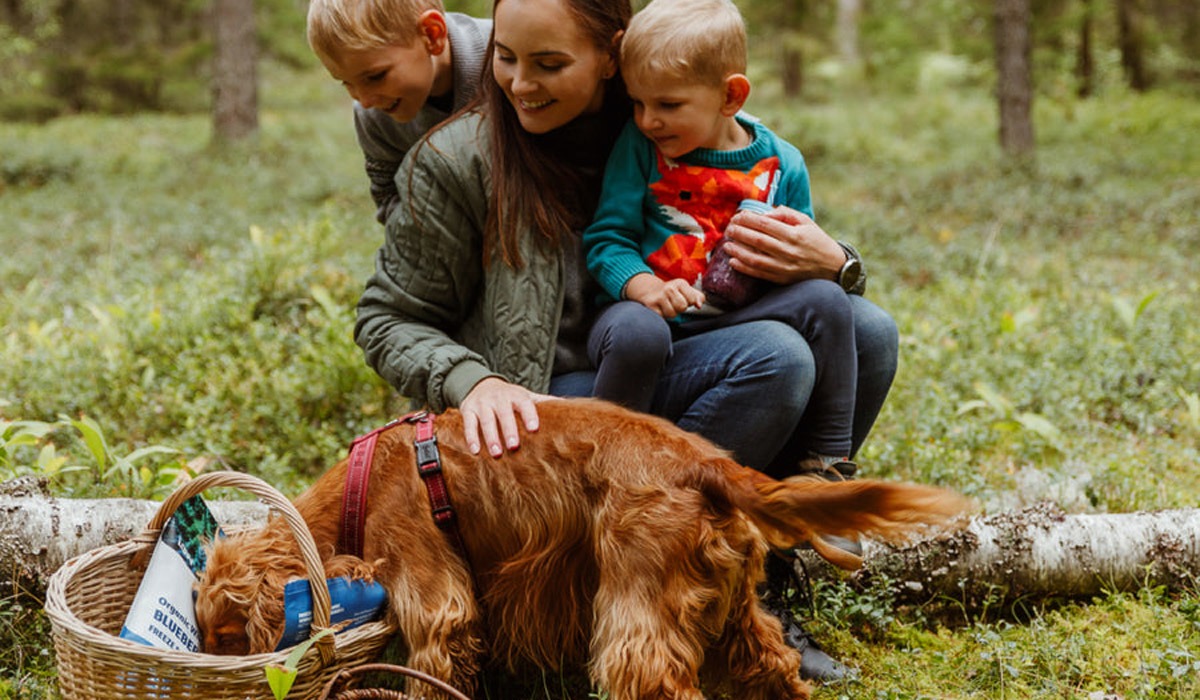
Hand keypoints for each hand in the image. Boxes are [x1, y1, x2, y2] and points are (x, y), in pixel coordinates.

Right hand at [460, 377, 545, 456]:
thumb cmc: (509, 397)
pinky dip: (471, 437)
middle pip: (504, 413)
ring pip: (486, 420)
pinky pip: (468, 424)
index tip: (534, 428)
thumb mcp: (526, 396)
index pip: (524, 403)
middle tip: (514, 446)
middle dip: (509, 429)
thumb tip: (570, 408)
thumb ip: (544, 402)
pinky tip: (475, 451)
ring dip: (490, 437)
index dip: (529, 415)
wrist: (481, 384)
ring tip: (496, 453)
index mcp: (516, 395)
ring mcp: (482, 404)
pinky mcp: (468, 409)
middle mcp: (499, 398)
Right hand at [624, 273, 704, 318]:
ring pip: (672, 314)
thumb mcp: (685, 290)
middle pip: (682, 307)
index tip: (683, 299)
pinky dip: (661, 315)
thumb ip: (697, 297)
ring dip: (670, 313)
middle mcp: (669, 288)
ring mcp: (659, 296)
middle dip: (679, 309)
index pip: (692, 300)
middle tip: (673, 303)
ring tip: (666, 306)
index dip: (689, 303)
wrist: (649, 290)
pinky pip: (662, 317)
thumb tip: (699, 305)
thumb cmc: (670, 292)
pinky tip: (659, 308)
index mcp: (680, 283)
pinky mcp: (651, 305)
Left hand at [721, 206, 845, 284]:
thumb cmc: (818, 241)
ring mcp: (784, 267)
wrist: (833, 268)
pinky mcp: (781, 279)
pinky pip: (759, 274)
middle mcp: (788, 251)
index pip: (765, 224)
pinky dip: (744, 268)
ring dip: (738, 251)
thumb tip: (765, 212)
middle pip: (757, 240)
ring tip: (726, 244)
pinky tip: (733, 261)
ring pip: (755, 258)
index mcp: (794, 234)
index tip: (737, 216)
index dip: (748, 219)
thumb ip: (786, 214)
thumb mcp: (806, 222)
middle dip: (739, 233)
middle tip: (728, 228)